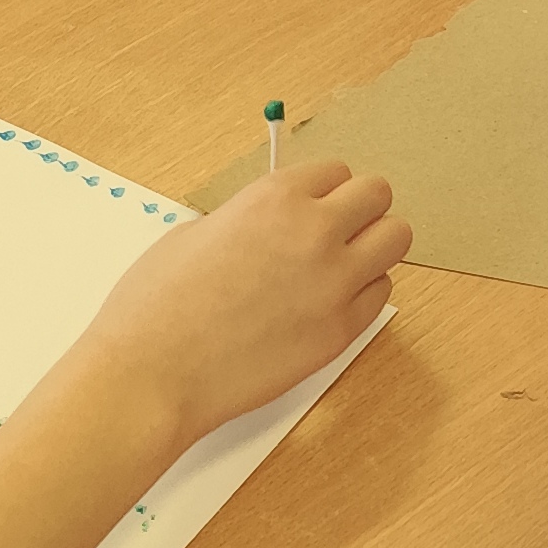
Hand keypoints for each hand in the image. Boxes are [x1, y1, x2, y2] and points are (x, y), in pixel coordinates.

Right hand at [78, 158, 404, 458]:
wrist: (151, 376)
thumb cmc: (155, 307)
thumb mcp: (195, 233)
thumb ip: (249, 220)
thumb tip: (272, 225)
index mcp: (274, 198)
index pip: (336, 171)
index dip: (323, 191)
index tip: (314, 207)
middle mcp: (314, 231)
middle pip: (377, 195)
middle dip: (359, 210)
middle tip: (337, 233)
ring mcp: (334, 282)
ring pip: (396, 239)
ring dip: (372, 248)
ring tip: (340, 268)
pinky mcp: (341, 330)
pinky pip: (380, 294)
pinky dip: (363, 295)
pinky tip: (328, 305)